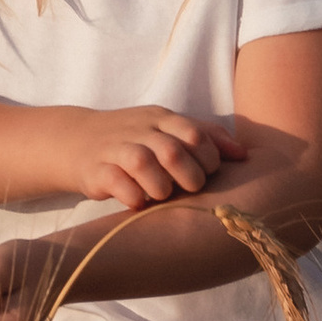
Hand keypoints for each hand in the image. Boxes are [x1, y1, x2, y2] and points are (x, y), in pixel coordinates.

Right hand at [59, 107, 246, 208]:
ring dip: (159, 186)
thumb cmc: (135, 139)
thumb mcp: (167, 129)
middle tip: (189, 189)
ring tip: (162, 196)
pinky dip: (132, 196)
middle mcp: (138, 129)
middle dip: (188, 176)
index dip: (208, 158)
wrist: (76, 140)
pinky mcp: (95, 170)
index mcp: (161, 118)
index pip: (194, 133)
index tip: (208, 174)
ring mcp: (114, 148)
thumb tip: (244, 155)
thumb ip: (205, 137)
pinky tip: (138, 202)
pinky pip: (116, 182)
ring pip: (142, 162)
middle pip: (171, 149)